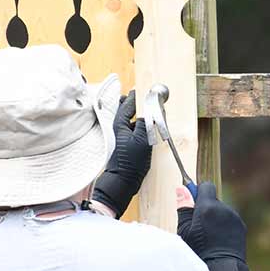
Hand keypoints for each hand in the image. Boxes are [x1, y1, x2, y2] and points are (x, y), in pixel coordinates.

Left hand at [91, 90, 151, 216]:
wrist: (123, 181)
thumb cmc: (131, 162)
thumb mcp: (142, 140)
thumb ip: (146, 122)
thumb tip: (150, 110)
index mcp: (120, 123)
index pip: (129, 102)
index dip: (138, 95)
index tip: (147, 89)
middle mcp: (119, 127)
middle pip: (126, 108)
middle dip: (136, 101)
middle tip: (146, 97)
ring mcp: (122, 135)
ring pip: (130, 118)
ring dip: (139, 113)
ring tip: (150, 110)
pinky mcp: (126, 143)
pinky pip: (133, 128)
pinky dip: (140, 124)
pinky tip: (148, 127)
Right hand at [175, 182, 252, 270]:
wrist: (222, 269)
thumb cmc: (199, 252)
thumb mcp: (185, 230)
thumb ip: (184, 207)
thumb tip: (182, 188)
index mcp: (208, 207)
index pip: (205, 186)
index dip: (198, 193)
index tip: (193, 204)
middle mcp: (224, 209)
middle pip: (213, 201)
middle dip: (205, 209)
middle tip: (197, 226)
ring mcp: (234, 218)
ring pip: (221, 212)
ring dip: (215, 218)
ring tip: (209, 237)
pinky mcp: (241, 227)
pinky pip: (229, 221)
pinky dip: (223, 227)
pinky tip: (218, 241)